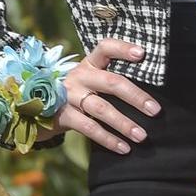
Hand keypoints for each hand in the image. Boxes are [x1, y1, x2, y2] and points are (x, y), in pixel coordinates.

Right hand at [32, 38, 160, 153]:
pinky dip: (108, 140)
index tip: (143, 54)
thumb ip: (112, 77)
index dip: (123, 49)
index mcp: (90, 63)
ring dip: (124, 124)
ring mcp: (70, 96)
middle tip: (155, 110)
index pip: (106, 48)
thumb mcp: (91, 77)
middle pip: (111, 82)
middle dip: (136, 97)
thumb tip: (149, 94)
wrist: (39, 106)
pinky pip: (89, 128)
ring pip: (101, 109)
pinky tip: (124, 148)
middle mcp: (80, 76)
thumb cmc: (80, 90)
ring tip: (142, 135)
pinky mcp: (64, 116)